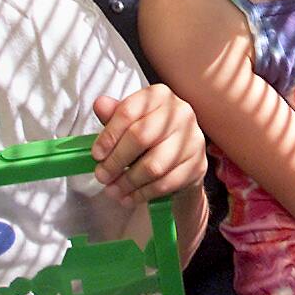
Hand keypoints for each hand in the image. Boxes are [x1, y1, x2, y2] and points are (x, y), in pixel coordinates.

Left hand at [90, 86, 206, 205]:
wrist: (181, 159)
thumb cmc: (150, 136)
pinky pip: (166, 183)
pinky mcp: (197, 165)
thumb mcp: (130, 121)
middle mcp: (180, 113)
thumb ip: (114, 114)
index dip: (109, 135)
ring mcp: (192, 139)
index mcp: (160, 96)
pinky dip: (143, 193)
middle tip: (101, 176)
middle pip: (140, 137)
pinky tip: (129, 198)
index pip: (128, 111)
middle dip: (116, 160)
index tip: (96, 154)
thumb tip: (100, 104)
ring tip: (112, 190)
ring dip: (128, 182)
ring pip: (153, 165)